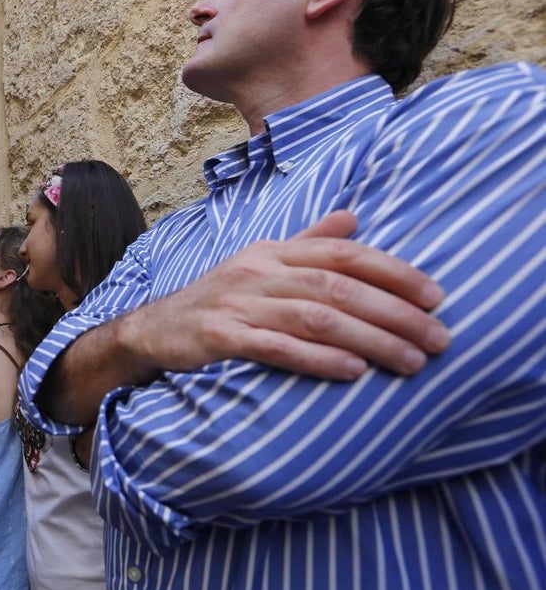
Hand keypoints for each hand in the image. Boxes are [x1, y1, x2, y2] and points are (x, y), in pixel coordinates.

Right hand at [116, 211, 449, 379]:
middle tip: (438, 339)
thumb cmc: (217, 301)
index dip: (393, 271)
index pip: (343, 253)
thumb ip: (307, 243)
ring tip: (411, 361)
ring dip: (371, 340)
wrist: (152, 332)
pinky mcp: (220, 338)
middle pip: (338, 287)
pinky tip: (353, 371)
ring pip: (316, 318)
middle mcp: (257, 271)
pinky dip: (319, 359)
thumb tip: (353, 217)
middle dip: (395, 313)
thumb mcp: (259, 264)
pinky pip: (277, 348)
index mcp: (272, 252)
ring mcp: (237, 304)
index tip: (436, 295)